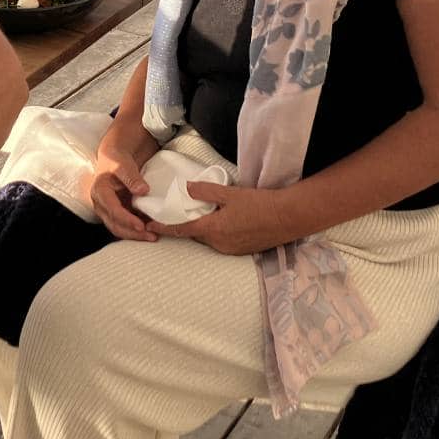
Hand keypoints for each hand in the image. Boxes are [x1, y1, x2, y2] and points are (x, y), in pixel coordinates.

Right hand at [85, 138, 155, 241]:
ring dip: (135, 235)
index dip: (127, 220)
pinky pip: (127, 224)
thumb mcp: (123, 164)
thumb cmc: (117, 158)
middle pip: (115, 225)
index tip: (141, 226)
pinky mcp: (119, 211)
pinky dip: (138, 229)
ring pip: (120, 228)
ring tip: (153, 236)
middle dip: (132, 233)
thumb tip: (142, 191)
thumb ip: (132, 177)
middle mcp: (102, 204)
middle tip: (150, 236)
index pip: (113, 210)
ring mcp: (110, 209)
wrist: (116, 155)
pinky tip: (151, 230)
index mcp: (100, 192)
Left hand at [147, 181, 293, 255]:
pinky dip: (217, 233)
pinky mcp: (242, 251)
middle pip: (196, 235)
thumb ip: (205, 191)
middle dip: (187, 226)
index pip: (182, 230)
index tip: (150, 226)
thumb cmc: (259, 203)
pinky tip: (224, 222)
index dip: (165, 227)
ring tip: (204, 215)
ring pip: (209, 239)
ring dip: (204, 229)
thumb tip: (186, 188)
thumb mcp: (230, 193)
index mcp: (213, 230)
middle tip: (178, 214)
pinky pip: (222, 242)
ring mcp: (231, 250)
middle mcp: (219, 244)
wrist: (288, 217)